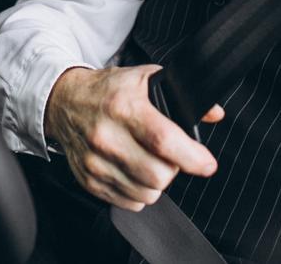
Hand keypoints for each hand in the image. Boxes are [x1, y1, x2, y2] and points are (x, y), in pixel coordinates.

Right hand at [44, 65, 223, 210]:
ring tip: (149, 161)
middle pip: (157, 175)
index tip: (207, 164)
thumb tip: (214, 114)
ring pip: (145, 193)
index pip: (162, 139)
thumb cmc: (109, 90)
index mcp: (123, 107)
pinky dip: (138, 192)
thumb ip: (181, 93)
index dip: (191, 156)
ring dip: (156, 183)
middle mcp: (106, 136)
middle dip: (173, 169)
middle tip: (169, 155)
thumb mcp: (144, 78)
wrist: (65, 102)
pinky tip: (134, 171)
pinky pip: (128, 202)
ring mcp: (95, 162)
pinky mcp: (88, 180)